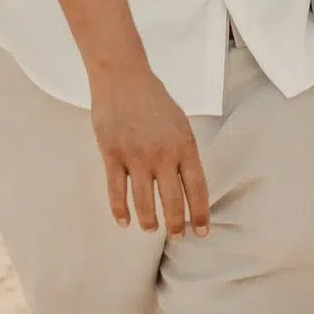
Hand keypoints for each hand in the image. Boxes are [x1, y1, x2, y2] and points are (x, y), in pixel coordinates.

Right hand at [89, 61, 210, 236]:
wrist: (123, 78)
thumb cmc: (154, 99)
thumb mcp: (180, 123)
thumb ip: (184, 153)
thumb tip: (188, 185)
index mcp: (184, 145)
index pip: (197, 188)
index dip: (200, 214)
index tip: (202, 232)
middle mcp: (162, 154)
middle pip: (172, 201)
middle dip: (176, 224)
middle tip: (178, 236)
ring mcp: (135, 156)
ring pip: (144, 202)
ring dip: (149, 221)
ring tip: (152, 228)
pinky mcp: (112, 155)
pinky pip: (116, 191)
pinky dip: (120, 210)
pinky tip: (125, 221)